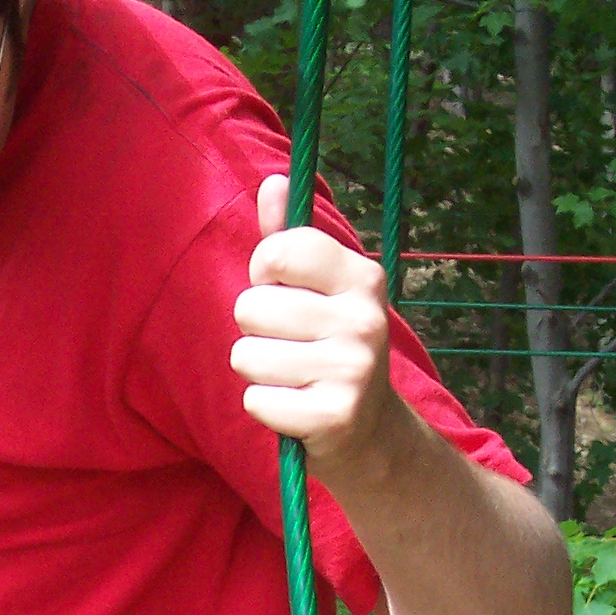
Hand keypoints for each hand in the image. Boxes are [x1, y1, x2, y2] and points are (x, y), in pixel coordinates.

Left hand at [231, 174, 394, 476]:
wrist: (369, 431)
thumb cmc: (327, 347)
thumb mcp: (317, 291)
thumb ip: (288, 241)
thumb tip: (272, 183)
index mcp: (362, 277)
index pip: (277, 252)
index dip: (263, 274)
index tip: (284, 293)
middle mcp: (364, 319)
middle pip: (251, 307)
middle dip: (256, 330)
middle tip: (290, 346)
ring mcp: (353, 369)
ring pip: (246, 356)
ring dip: (257, 371)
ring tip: (291, 376)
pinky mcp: (334, 415)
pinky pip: (256, 400)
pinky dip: (265, 407)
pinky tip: (294, 407)